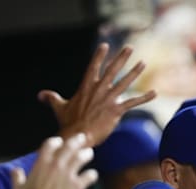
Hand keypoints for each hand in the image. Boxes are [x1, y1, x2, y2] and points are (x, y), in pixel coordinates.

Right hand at [16, 134, 97, 188]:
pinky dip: (92, 175)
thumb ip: (17, 177)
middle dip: (77, 140)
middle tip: (82, 137)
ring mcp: (68, 174)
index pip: (50, 144)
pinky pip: (89, 176)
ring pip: (81, 157)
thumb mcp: (18, 187)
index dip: (56, 141)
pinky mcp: (77, 186)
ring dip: (86, 154)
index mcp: (41, 163)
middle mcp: (56, 165)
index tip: (60, 141)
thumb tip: (15, 171)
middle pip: (70, 146)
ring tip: (89, 153)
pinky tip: (92, 176)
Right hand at [38, 43, 156, 147]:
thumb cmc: (68, 123)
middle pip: (112, 70)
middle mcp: (98, 90)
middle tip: (130, 48)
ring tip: (143, 63)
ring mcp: (108, 99)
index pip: (93, 67)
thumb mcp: (59, 107)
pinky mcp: (116, 110)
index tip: (105, 45)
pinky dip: (145, 98)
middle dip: (121, 58)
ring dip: (134, 72)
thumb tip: (41, 95)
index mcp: (86, 87)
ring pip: (124, 82)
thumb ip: (52, 98)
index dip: (99, 56)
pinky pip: (133, 102)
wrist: (77, 136)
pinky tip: (155, 93)